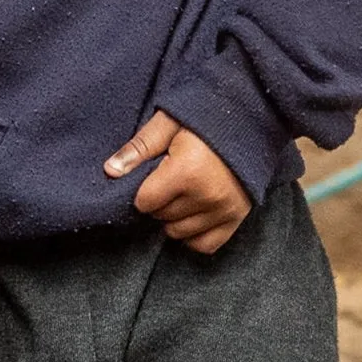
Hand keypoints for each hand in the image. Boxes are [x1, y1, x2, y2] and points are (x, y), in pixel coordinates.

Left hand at [106, 110, 249, 253]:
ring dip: (175, 217)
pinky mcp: (238, 217)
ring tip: (185, 191)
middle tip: (172, 178)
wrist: (251, 117)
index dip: (145, 188)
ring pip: (179, 232)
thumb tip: (109, 171)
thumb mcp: (169, 123)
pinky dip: (194, 234)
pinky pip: (205, 244)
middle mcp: (206, 196)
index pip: (145, 202)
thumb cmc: (206, 117)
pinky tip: (194, 212)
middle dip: (160, 201)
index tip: (156, 173)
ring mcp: (225, 209)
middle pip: (161, 217)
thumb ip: (139, 148)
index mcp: (186, 172)